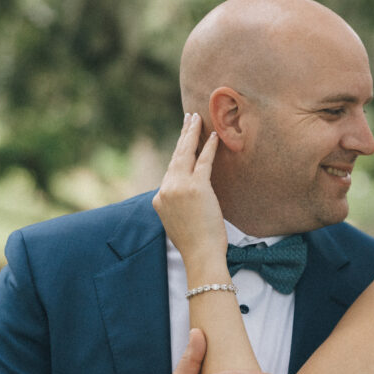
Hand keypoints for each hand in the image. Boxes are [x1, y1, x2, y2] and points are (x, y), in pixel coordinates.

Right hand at [153, 113, 226, 265]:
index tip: (184, 140)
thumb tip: (184, 199)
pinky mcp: (196, 187)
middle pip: (175, 156)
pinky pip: (204, 161)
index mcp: (159, 198)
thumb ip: (176, 206)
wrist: (200, 255)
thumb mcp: (177, 223)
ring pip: (186, 154)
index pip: (170, 171)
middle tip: (189, 118)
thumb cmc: (194, 244)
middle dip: (183, 135)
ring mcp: (179, 187)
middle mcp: (166, 189)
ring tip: (197, 119)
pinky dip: (209, 147)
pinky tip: (214, 135)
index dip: (179, 155)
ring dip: (192, 133)